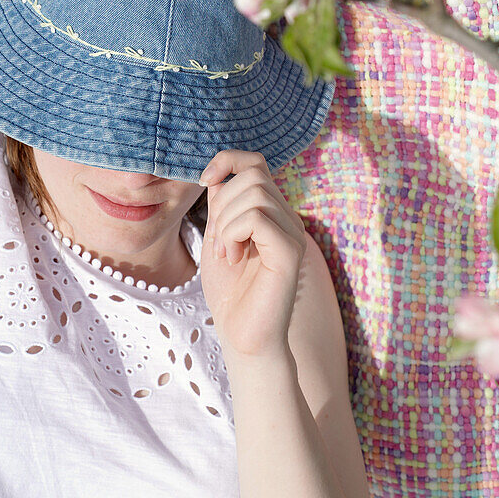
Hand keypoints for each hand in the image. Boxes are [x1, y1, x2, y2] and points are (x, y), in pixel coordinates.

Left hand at [199, 150, 306, 357]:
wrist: (242, 337)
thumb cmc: (230, 293)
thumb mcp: (218, 238)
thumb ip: (222, 207)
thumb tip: (219, 175)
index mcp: (272, 213)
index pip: (255, 162)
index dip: (228, 160)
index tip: (206, 181)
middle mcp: (288, 219)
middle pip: (253, 175)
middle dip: (222, 204)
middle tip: (218, 241)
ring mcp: (293, 234)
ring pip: (255, 193)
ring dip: (226, 222)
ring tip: (226, 253)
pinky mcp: (290, 252)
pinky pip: (258, 218)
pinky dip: (233, 233)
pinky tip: (232, 258)